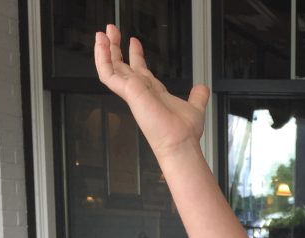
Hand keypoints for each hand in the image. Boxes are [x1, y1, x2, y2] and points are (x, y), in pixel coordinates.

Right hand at [94, 24, 208, 158]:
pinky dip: (102, 58)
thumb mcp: (194, 107)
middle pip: (122, 65)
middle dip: (116, 47)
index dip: (136, 55)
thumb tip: (203, 88)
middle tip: (112, 30)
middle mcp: (140, 90)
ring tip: (101, 33)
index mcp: (153, 92)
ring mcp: (132, 91)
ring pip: (111, 68)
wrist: (180, 141)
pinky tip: (101, 45)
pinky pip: (107, 73)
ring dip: (104, 50)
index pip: (140, 70)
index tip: (134, 41)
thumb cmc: (185, 131)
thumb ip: (197, 96)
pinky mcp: (128, 91)